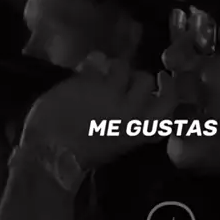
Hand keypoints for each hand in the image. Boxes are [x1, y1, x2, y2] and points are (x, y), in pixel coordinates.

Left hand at [21, 52, 176, 170]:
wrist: (51, 151)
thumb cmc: (81, 155)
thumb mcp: (116, 144)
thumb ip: (130, 123)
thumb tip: (136, 98)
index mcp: (139, 130)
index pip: (168, 103)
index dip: (168, 88)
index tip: (162, 79)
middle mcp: (130, 110)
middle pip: (146, 80)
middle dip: (134, 78)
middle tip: (121, 83)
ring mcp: (110, 93)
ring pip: (123, 66)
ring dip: (113, 69)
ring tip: (100, 76)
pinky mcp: (89, 82)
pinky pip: (97, 64)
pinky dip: (92, 65)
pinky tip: (85, 71)